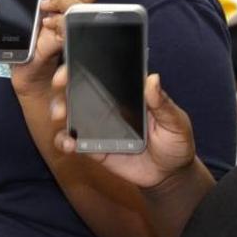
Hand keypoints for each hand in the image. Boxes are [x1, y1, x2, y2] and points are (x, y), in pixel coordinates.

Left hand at [0, 0, 97, 98]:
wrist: (24, 74)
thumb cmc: (25, 44)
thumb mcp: (12, 14)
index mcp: (63, 4)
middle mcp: (73, 15)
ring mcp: (74, 30)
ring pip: (84, 7)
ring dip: (63, 0)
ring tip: (42, 4)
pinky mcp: (70, 45)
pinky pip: (74, 28)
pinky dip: (60, 22)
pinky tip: (45, 23)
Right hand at [51, 70, 199, 189]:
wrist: (169, 175)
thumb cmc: (175, 143)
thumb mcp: (176, 122)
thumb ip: (163, 103)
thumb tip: (153, 78)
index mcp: (129, 93)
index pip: (106, 73)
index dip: (88, 64)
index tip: (77, 60)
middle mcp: (110, 106)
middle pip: (81, 88)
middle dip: (65, 81)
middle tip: (60, 82)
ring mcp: (99, 126)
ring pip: (72, 113)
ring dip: (60, 109)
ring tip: (60, 114)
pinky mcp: (94, 148)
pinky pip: (74, 142)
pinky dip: (65, 141)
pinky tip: (69, 143)